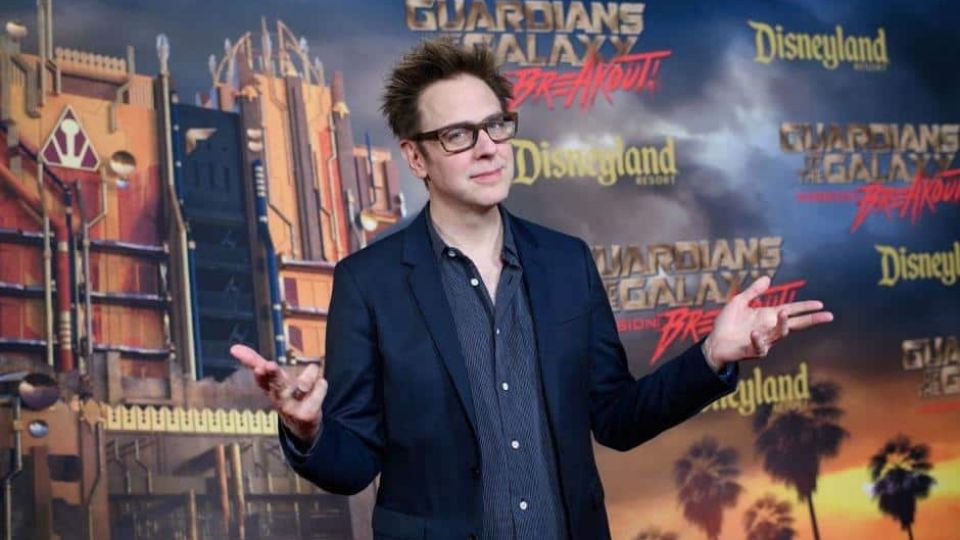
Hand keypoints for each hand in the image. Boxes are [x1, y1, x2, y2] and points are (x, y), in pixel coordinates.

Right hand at [230, 344, 327, 442]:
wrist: (301, 427)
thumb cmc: (286, 395)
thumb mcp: (273, 379)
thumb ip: (257, 362)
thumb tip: (234, 347)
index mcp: (269, 388)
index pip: (261, 378)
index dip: (260, 374)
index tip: (259, 367)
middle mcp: (279, 399)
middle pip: (277, 384)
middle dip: (273, 375)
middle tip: (269, 365)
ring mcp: (293, 408)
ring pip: (301, 385)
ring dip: (306, 377)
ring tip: (312, 370)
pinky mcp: (307, 414)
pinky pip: (320, 387)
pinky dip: (321, 385)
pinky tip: (319, 387)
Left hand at [703, 276, 833, 368]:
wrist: (714, 342)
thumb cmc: (727, 324)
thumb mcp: (739, 302)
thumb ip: (753, 292)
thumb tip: (767, 278)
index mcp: (768, 316)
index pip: (792, 311)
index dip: (806, 307)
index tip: (821, 304)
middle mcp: (769, 329)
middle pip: (795, 324)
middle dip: (811, 320)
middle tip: (827, 316)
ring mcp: (763, 340)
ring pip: (780, 334)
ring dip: (783, 324)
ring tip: (784, 312)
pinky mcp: (752, 351)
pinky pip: (760, 347)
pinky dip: (758, 340)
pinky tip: (755, 332)